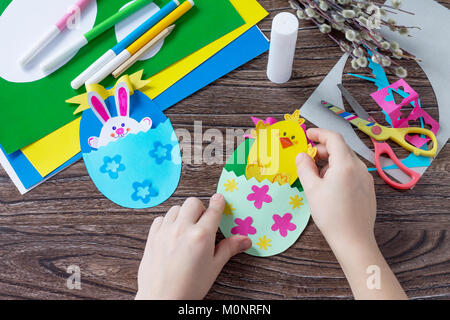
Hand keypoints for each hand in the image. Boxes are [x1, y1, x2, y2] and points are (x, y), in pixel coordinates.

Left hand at [135, 194, 251, 299]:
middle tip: (202, 222)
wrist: (162, 299)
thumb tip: (245, 240)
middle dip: (200, 208)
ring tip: (187, 228)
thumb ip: (229, 249)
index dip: (218, 202)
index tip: (219, 199)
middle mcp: (182, 229)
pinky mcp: (153, 236)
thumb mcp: (214, 267)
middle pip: (193, 202)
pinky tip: (172, 233)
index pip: (213, 210)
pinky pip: (161, 218)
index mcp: (201, 236)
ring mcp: (165, 231)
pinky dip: (168, 221)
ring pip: (176, 208)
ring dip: (183, 214)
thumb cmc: (190, 287)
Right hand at [296, 128, 405, 298]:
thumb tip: (301, 155)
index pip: (334, 138)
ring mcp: (366, 178)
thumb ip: (305, 168)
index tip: (306, 135)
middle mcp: (359, 167)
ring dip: (329, 161)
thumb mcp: (312, 189)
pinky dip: (338, 171)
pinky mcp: (367, 188)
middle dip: (322, 149)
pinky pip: (351, 171)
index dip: (319, 133)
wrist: (354, 240)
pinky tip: (328, 186)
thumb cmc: (331, 215)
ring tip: (315, 176)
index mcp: (346, 164)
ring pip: (345, 160)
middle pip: (340, 148)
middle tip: (306, 159)